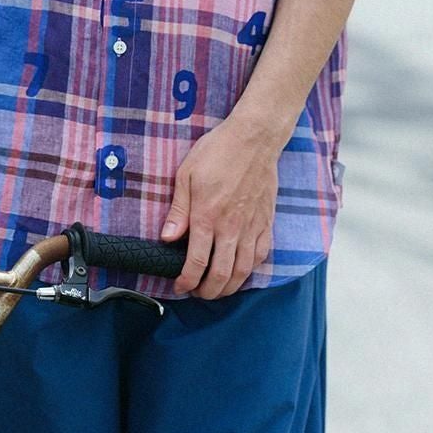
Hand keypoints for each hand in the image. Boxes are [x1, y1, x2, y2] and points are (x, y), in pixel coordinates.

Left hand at [160, 116, 279, 299]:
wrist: (254, 139)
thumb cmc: (217, 152)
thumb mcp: (186, 175)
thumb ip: (178, 210)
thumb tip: (166, 238)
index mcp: (207, 216)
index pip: (196, 263)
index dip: (187, 281)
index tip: (180, 287)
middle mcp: (231, 227)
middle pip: (221, 275)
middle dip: (208, 292)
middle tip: (198, 293)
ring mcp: (251, 226)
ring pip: (243, 271)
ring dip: (229, 288)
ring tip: (218, 290)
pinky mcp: (266, 222)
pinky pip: (261, 256)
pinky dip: (250, 270)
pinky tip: (241, 272)